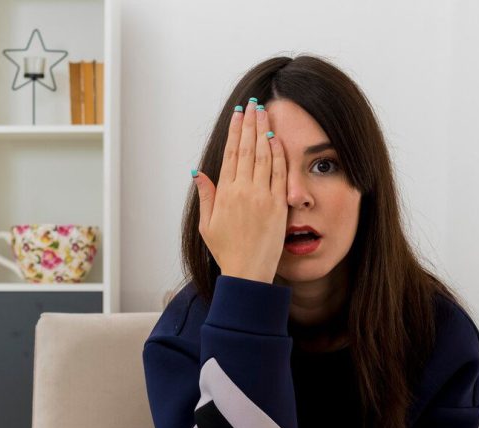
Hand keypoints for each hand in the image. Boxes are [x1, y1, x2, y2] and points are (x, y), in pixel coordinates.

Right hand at [192, 97, 287, 283]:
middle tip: (253, 104)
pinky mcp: (278, 205)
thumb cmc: (227, 251)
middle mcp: (244, 191)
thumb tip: (199, 172)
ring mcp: (263, 197)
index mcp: (225, 193)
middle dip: (250, 123)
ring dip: (264, 132)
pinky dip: (279, 155)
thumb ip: (206, 196)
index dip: (235, 131)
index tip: (238, 114)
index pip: (231, 153)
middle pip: (248, 149)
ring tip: (265, 114)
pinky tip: (277, 140)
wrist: (248, 272)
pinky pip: (280, 174)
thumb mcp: (208, 225)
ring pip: (264, 156)